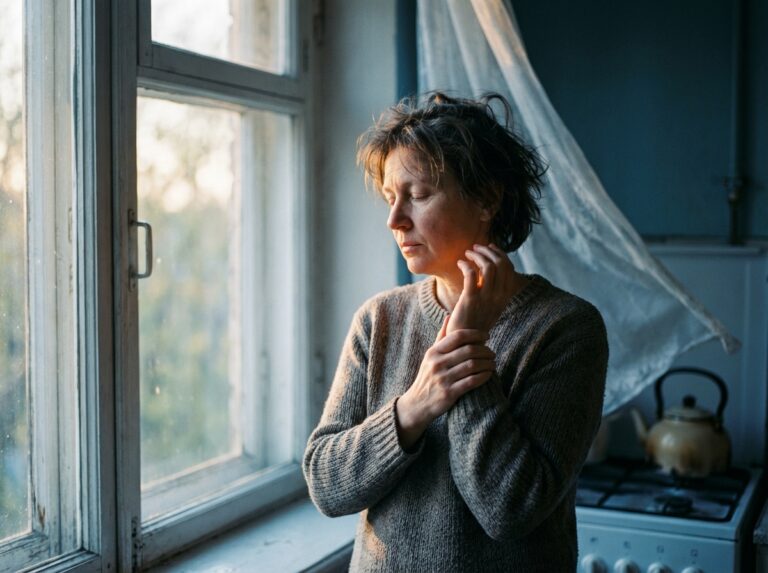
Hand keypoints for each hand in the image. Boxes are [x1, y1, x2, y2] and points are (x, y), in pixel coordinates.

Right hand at [396, 316, 494, 449]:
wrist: (417, 404)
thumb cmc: (427, 377)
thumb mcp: (430, 356)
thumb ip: (440, 337)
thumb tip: (448, 317)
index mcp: (433, 352)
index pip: (458, 336)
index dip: (475, 334)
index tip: (486, 336)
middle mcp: (437, 364)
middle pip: (468, 350)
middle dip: (485, 350)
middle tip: (492, 353)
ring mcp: (443, 378)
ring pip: (472, 365)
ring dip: (487, 363)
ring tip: (492, 363)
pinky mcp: (449, 393)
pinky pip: (472, 381)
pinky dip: (484, 376)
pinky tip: (488, 374)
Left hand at [448, 243, 516, 333]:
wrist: (465, 345)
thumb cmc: (473, 325)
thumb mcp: (488, 308)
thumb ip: (491, 291)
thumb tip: (486, 272)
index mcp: (504, 298)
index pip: (509, 268)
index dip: (500, 254)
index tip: (490, 247)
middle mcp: (498, 297)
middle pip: (501, 264)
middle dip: (488, 251)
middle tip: (476, 248)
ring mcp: (486, 299)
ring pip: (488, 266)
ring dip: (477, 255)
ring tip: (468, 253)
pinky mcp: (470, 300)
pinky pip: (471, 274)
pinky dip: (466, 264)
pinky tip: (459, 263)